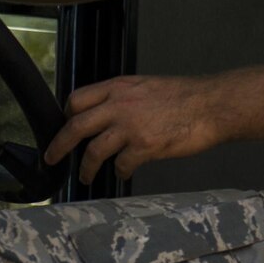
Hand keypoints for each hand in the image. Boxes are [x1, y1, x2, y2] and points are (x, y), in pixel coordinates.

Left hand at [43, 75, 226, 182]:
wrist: (211, 105)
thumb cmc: (185, 96)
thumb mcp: (146, 86)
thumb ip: (124, 98)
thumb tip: (109, 114)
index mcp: (118, 87)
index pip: (77, 99)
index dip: (67, 116)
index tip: (65, 127)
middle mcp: (120, 104)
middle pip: (76, 126)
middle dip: (59, 145)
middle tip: (52, 158)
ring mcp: (131, 126)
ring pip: (94, 150)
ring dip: (87, 167)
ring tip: (86, 176)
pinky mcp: (145, 146)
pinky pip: (122, 165)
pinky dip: (120, 172)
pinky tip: (124, 173)